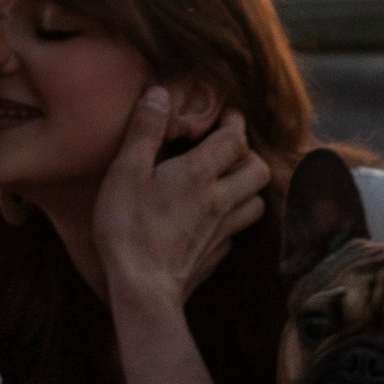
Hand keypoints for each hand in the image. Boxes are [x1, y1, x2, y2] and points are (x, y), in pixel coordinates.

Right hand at [93, 93, 267, 314]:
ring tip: (227, 181)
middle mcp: (220, 200)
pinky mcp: (215, 255)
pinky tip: (213, 220)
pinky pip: (236, 231)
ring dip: (248, 187)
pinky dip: (232, 219)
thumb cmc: (129, 229)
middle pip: (258, 170)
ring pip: (255, 202)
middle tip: (228, 147)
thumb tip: (160, 93)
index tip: (227, 112)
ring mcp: (222, 231)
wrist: (143, 291)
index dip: (235, 121)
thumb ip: (144, 131)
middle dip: (248, 154)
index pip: (235, 138)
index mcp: (200, 174)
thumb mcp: (125, 172)